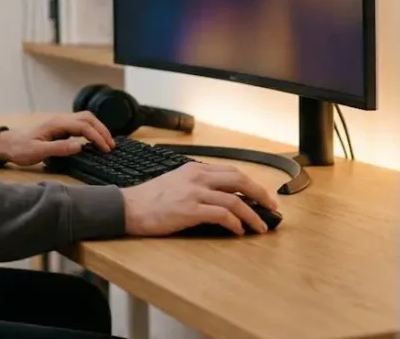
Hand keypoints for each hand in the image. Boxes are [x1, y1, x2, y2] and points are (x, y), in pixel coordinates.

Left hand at [0, 112, 115, 165]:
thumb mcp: (38, 152)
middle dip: (102, 130)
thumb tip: (80, 146)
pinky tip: (93, 140)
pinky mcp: (58, 127)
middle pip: (88, 118)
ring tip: (106, 142)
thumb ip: (59, 149)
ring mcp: (59, 122)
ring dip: (97, 128)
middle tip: (111, 145)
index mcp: (56, 123)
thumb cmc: (20, 149)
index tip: (106, 149)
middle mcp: (60, 119)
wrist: (6, 144)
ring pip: (84, 119)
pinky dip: (90, 129)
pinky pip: (79, 124)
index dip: (97, 137)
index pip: (84, 126)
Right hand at [121, 162, 279, 235]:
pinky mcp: (189, 210)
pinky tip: (239, 231)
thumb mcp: (175, 182)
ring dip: (252, 215)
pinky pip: (221, 215)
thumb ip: (197, 185)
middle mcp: (197, 177)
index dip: (251, 184)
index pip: (232, 172)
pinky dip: (235, 223)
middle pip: (239, 181)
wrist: (128, 207)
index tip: (261, 195)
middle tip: (271, 207)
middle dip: (260, 194)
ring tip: (260, 227)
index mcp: (195, 169)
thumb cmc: (149, 199)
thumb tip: (220, 197)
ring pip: (234, 200)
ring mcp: (194, 193)